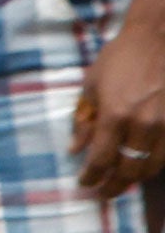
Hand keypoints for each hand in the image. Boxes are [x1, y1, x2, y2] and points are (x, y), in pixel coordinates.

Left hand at [74, 21, 164, 195]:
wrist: (157, 40)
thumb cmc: (120, 58)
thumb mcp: (92, 84)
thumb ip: (84, 119)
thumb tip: (74, 148)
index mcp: (115, 114)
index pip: (101, 158)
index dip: (91, 176)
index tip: (84, 183)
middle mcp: (142, 125)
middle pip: (128, 170)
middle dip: (113, 186)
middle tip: (102, 192)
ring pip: (151, 167)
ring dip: (134, 178)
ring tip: (120, 181)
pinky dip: (152, 165)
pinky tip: (141, 165)